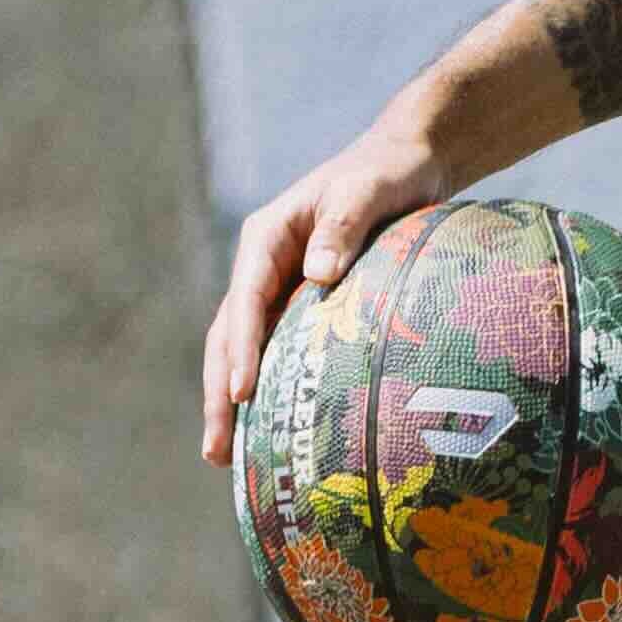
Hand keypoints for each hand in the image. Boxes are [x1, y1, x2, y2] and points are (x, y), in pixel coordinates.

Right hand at [199, 104, 452, 464]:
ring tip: (222, 459)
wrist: (406, 162)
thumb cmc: (388, 172)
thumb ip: (344, 225)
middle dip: (220, 392)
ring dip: (231, 402)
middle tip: (215, 450)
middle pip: (229, 335)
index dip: (240, 347)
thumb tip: (317, 273)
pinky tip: (269, 433)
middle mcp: (263, 266)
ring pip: (244, 351)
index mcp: (268, 237)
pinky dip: (268, 390)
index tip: (241, 392)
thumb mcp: (368, 189)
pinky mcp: (301, 306)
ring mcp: (279, 288)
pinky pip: (278, 352)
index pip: (246, 299)